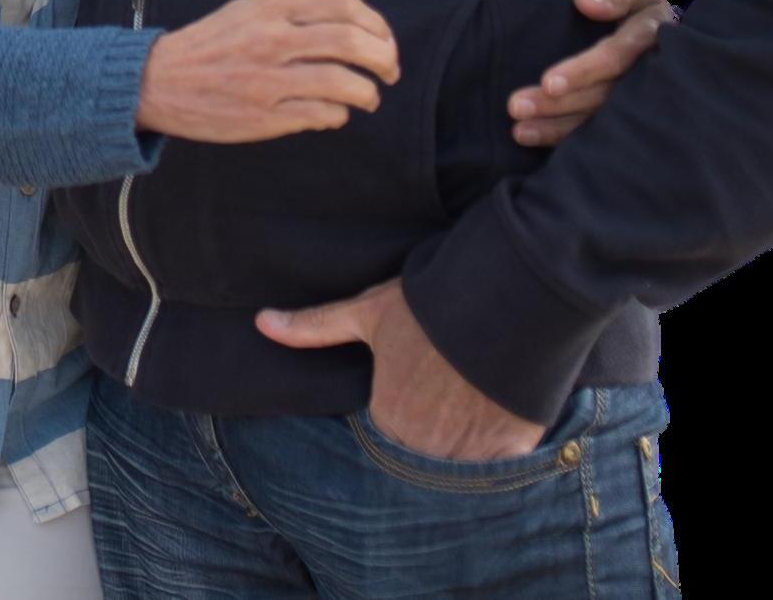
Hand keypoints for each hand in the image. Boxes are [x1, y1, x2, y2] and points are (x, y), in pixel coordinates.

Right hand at [136, 0, 400, 143]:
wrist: (159, 81)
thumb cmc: (210, 45)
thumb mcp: (248, 11)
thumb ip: (295, 14)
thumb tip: (350, 28)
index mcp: (271, 8)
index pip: (344, 7)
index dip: (376, 25)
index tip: (384, 41)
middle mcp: (273, 40)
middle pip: (352, 43)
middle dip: (384, 58)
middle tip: (390, 71)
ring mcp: (270, 80)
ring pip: (344, 82)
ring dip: (368, 92)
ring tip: (369, 97)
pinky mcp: (266, 115)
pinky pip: (323, 114)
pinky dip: (339, 114)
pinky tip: (335, 113)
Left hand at [255, 279, 545, 461]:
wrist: (504, 301)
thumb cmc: (429, 307)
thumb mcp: (367, 312)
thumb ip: (315, 326)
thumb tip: (261, 322)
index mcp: (387, 418)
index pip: (385, 435)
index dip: (400, 413)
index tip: (415, 391)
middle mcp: (424, 447)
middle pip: (421, 454)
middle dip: (428, 437)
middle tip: (446, 400)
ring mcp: (469, 455)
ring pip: (458, 468)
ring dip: (460, 450)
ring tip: (470, 411)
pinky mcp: (510, 452)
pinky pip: (500, 471)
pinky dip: (499, 457)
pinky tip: (499, 424)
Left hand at [506, 0, 673, 145]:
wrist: (682, 32)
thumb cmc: (649, 8)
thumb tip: (582, 2)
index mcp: (651, 37)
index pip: (616, 56)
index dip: (583, 70)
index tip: (548, 83)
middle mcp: (648, 74)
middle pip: (602, 93)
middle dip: (558, 104)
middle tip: (516, 107)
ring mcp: (642, 99)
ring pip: (600, 118)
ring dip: (557, 126)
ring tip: (519, 131)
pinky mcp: (631, 115)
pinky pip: (601, 129)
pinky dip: (568, 136)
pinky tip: (536, 139)